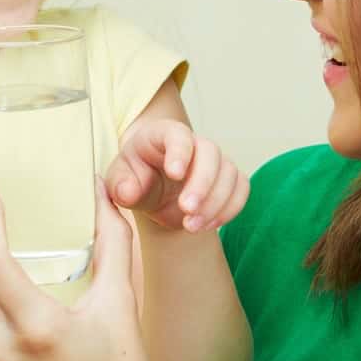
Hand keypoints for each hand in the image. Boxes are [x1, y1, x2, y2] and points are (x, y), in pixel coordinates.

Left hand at [105, 119, 249, 233]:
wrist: (152, 195)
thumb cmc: (134, 180)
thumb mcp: (119, 183)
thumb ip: (121, 186)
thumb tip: (129, 192)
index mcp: (163, 135)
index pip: (178, 135)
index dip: (180, 152)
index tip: (174, 174)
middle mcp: (194, 143)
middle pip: (210, 152)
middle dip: (202, 182)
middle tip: (186, 209)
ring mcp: (214, 161)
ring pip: (229, 173)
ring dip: (215, 202)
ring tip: (190, 226)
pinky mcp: (228, 180)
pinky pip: (241, 189)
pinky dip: (229, 209)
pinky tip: (207, 225)